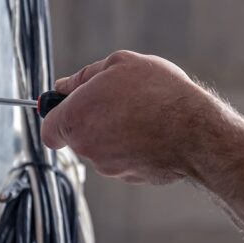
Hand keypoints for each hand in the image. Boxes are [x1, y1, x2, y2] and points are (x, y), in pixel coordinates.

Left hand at [41, 50, 234, 184]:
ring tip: (144, 113)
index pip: (49, 128)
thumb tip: (65, 86)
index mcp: (75, 118)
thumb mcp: (120, 64)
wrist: (195, 130)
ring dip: (116, 132)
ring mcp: (109, 167)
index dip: (57, 116)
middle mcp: (87, 148)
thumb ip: (85, 76)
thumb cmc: (158, 93)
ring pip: (103, 148)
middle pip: (78, 136)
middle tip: (120, 100)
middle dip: (93, 119)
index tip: (71, 107)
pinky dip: (134, 148)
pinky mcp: (131, 178)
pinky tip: (154, 132)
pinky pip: (125, 159)